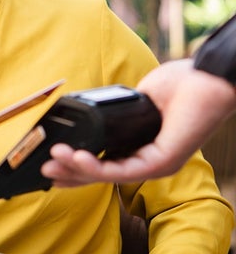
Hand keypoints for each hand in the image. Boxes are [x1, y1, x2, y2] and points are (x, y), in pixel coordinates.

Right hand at [41, 59, 235, 185]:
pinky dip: (97, 165)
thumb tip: (96, 108)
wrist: (207, 78)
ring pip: (108, 176)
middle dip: (70, 173)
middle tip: (44, 170)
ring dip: (77, 168)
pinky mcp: (163, 162)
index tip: (54, 161)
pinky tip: (78, 158)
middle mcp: (149, 162)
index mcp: (142, 148)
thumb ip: (120, 110)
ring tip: (54, 160)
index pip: (105, 164)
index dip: (78, 166)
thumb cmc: (182, 84)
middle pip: (101, 175)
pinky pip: (123, 170)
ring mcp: (156, 165)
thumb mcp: (140, 98)